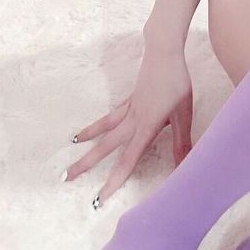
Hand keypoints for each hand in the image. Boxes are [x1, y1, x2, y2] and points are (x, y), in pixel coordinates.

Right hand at [64, 32, 193, 208]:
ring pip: (104, 129)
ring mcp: (129, 108)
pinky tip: (92, 130)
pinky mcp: (130, 99)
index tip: (98, 198)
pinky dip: (99, 124)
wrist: (164, 52)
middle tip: (65, 178)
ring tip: (71, 147)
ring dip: (88, 140)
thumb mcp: (184, 114)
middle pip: (106, 147)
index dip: (113, 181)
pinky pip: (111, 116)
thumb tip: (183, 166)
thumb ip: (182, 142)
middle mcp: (132, 120)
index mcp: (146, 127)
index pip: (127, 160)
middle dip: (86, 164)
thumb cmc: (177, 83)